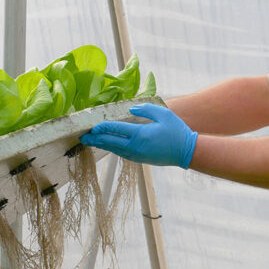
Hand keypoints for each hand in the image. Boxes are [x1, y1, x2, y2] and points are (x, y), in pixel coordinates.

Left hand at [80, 103, 197, 167]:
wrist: (186, 152)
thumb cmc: (176, 131)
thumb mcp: (163, 114)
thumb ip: (145, 109)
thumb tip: (131, 109)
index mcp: (140, 136)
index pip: (115, 131)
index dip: (101, 128)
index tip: (91, 127)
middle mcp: (135, 147)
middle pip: (109, 143)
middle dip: (95, 139)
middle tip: (82, 137)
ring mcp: (136, 155)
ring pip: (113, 150)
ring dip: (101, 145)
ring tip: (89, 141)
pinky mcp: (139, 159)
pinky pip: (120, 153)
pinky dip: (110, 148)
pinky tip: (105, 145)